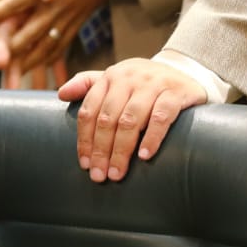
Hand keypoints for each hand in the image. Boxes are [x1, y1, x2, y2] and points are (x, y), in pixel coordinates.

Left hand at [0, 0, 118, 71]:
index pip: (17, 4)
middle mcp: (58, 7)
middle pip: (30, 34)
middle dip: (11, 51)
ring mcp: (69, 18)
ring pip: (46, 46)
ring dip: (29, 61)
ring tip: (13, 73)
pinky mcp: (78, 22)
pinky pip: (61, 46)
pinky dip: (49, 59)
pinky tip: (40, 66)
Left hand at [58, 59, 205, 181]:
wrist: (185, 71)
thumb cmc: (143, 83)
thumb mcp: (116, 79)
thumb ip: (89, 85)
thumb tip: (61, 94)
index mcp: (111, 76)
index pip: (90, 110)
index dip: (85, 139)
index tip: (85, 164)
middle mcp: (130, 77)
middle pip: (108, 118)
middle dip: (101, 150)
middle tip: (100, 175)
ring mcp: (154, 83)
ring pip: (131, 119)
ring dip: (122, 149)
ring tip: (118, 172)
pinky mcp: (176, 92)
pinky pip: (161, 116)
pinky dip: (152, 137)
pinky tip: (144, 156)